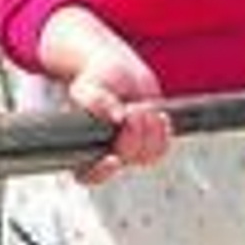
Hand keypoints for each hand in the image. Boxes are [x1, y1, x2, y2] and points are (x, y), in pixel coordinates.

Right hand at [39, 7, 172, 183]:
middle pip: (123, 158)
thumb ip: (95, 99)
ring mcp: (127, 150)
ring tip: (143, 106)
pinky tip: (159, 116)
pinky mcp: (147, 145)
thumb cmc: (97, 77)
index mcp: (81, 144)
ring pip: (145, 157)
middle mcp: (104, 152)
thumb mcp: (90, 83)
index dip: (101, 171)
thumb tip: (116, 116)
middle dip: (133, 135)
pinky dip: (163, 132)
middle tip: (133, 110)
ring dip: (150, 132)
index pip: (87, 174)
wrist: (118, 70)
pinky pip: (160, 149)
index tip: (112, 158)